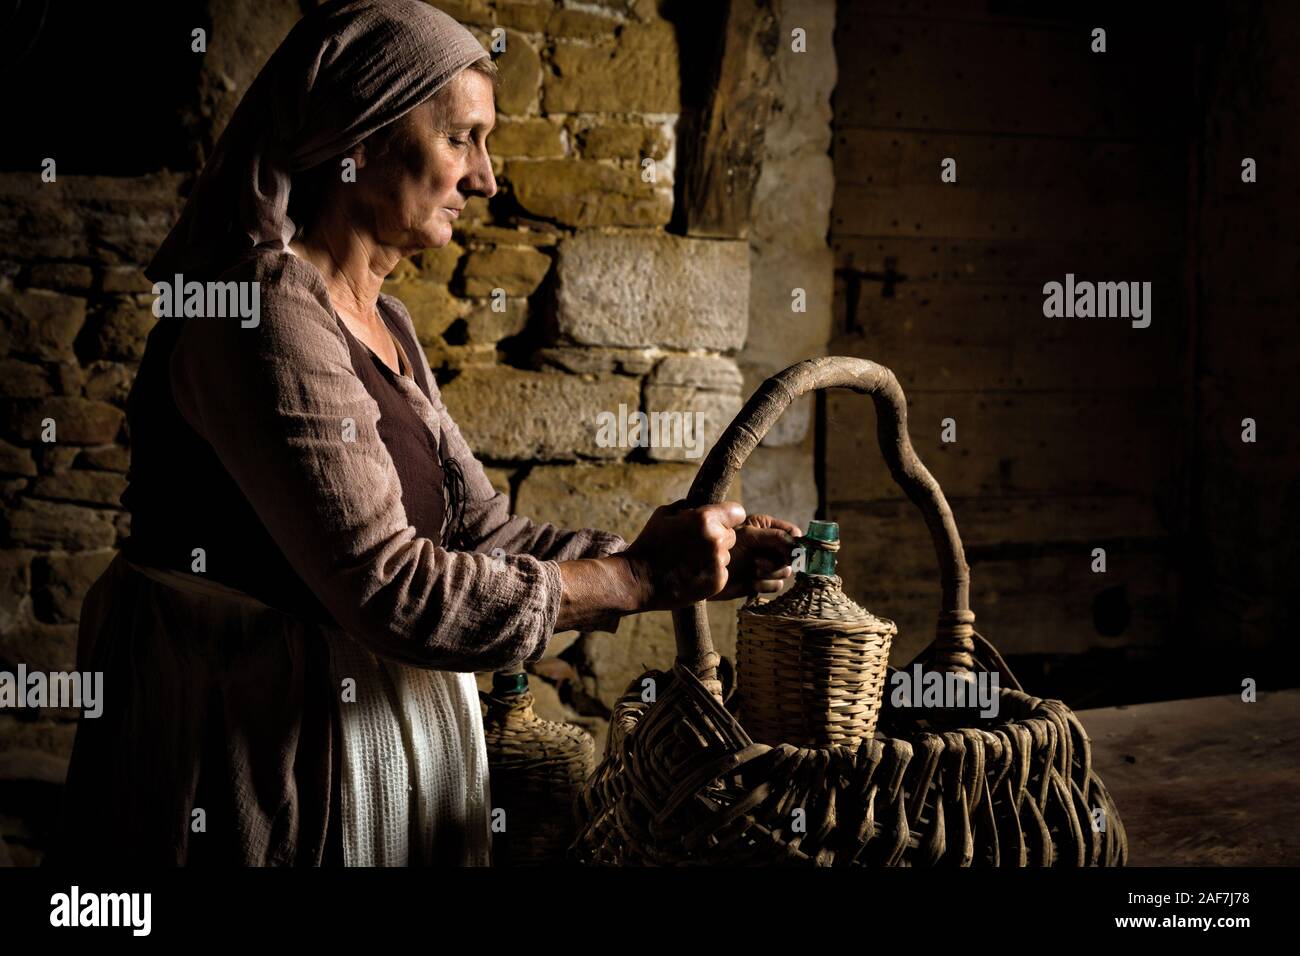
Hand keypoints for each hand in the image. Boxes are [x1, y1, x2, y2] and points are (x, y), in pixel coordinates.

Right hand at [620, 499, 747, 610]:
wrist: (639, 579)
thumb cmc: (650, 543)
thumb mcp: (664, 514)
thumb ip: (688, 507)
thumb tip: (701, 504)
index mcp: (705, 519)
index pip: (737, 512)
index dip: (728, 516)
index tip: (720, 521)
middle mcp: (716, 540)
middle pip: (732, 534)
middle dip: (718, 537)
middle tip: (695, 544)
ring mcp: (718, 563)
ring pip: (726, 555)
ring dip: (714, 556)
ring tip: (689, 561)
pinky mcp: (717, 582)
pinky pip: (721, 572)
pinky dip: (710, 573)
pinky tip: (691, 574)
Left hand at [710, 513, 801, 601]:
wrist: (702, 569)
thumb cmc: (722, 545)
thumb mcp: (748, 536)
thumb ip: (774, 536)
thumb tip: (796, 541)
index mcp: (767, 528)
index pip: (792, 534)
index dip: (795, 543)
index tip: (792, 550)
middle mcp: (770, 547)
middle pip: (792, 556)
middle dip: (780, 560)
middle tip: (759, 561)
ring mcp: (766, 564)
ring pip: (785, 571)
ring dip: (770, 572)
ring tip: (753, 568)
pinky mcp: (761, 581)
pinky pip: (776, 585)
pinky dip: (764, 584)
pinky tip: (751, 581)